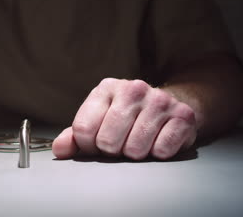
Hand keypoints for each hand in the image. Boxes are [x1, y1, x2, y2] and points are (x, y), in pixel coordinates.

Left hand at [52, 78, 196, 159]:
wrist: (167, 106)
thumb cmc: (126, 117)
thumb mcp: (97, 120)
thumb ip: (75, 136)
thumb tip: (59, 150)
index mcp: (107, 88)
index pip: (83, 130)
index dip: (88, 146)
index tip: (96, 144)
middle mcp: (133, 89)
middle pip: (107, 142)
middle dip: (112, 151)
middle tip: (120, 144)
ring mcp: (160, 101)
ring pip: (135, 150)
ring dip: (135, 154)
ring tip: (138, 141)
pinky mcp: (183, 116)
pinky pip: (162, 151)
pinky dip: (157, 154)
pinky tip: (157, 141)